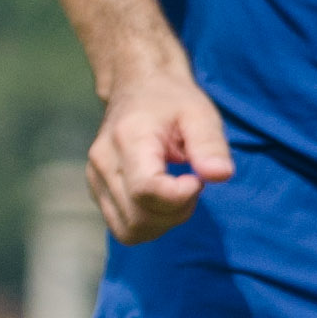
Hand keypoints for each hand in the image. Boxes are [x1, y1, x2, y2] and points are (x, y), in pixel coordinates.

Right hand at [87, 66, 232, 241]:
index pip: (147, 190)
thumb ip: (210, 144)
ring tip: (178, 192)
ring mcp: (95, 180)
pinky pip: (123, 226)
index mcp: (128, 140)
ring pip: (129, 230)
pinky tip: (163, 197)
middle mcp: (103, 163)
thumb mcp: (200, 113)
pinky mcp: (97, 191)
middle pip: (139, 218)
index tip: (197, 180)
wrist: (138, 87)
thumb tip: (220, 175)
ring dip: (163, 222)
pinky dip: (149, 222)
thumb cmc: (171, 100)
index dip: (180, 197)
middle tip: (192, 184)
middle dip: (176, 212)